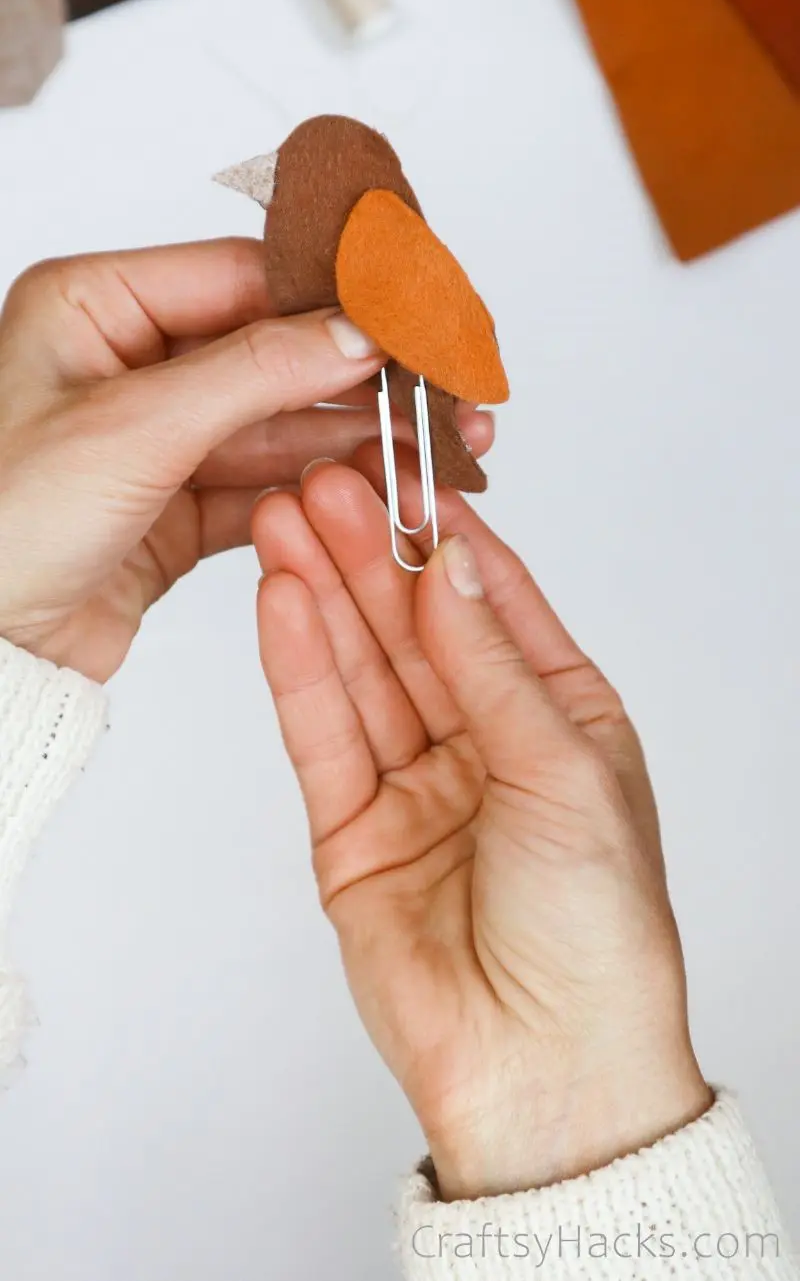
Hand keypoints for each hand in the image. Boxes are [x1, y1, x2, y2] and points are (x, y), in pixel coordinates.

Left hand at [0, 239, 493, 681]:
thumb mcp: (133, 428)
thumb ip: (255, 372)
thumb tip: (356, 331)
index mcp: (94, 305)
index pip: (243, 278)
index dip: (335, 297)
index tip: (413, 315)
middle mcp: (127, 362)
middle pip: (275, 352)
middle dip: (364, 376)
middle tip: (446, 390)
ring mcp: (156, 437)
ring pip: (281, 424)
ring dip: (360, 436)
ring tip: (441, 446)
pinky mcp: (176, 506)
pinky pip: (266, 482)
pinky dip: (323, 488)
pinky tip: (383, 486)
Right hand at [254, 445, 710, 1200]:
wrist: (548, 1071)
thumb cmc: (598, 931)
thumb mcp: (561, 771)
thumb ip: (491, 665)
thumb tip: (449, 564)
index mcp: (562, 718)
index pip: (495, 604)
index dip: (447, 539)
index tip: (405, 473)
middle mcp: (486, 742)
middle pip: (415, 629)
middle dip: (370, 556)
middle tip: (325, 486)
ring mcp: (416, 784)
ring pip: (362, 671)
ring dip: (324, 596)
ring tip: (286, 523)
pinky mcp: (352, 829)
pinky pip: (323, 733)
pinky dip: (300, 668)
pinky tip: (282, 602)